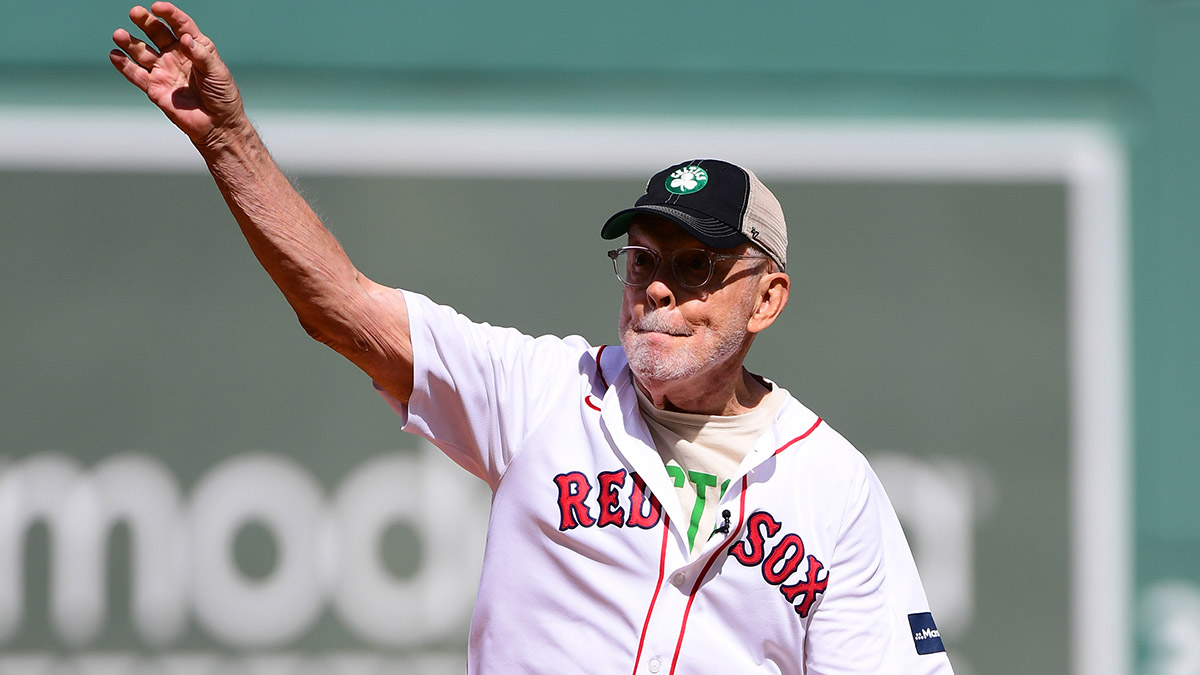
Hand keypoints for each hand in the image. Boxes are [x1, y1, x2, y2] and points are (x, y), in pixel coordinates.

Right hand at [110, 3, 244, 146]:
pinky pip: (136, 74)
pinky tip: (115, 55)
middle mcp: (177, 55)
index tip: (158, 7)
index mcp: (195, 47)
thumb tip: (185, 39)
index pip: (180, 25)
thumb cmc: (222, 96)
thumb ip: (200, 55)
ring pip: (143, 52)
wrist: (217, 124)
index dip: (169, 14)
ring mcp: (164, 70)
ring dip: (130, 43)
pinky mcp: (155, 88)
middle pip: (157, 33)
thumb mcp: (217, 72)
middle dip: (146, 22)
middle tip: (135, 13)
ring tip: (119, 34)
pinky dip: (125, 65)